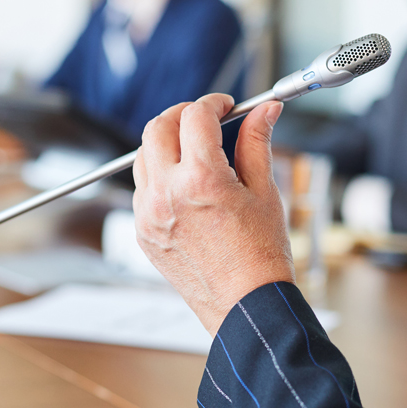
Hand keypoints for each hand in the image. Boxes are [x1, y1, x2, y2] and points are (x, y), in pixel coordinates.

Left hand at [133, 94, 294, 335]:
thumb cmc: (261, 255)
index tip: (225, 106)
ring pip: (142, 156)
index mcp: (201, 180)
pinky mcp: (142, 233)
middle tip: (205, 119)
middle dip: (182, 115)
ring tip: (194, 153)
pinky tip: (185, 187)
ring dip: (165, 144)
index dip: (213, 103)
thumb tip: (263, 111)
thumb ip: (257, 143)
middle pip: (157, 127)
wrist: (245, 304)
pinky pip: (141, 190)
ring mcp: (149, 215)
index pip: (195, 116)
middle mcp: (167, 194)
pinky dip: (159, 177)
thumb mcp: (265, 191)